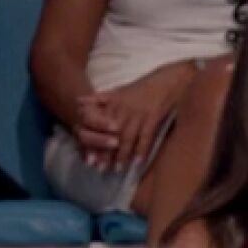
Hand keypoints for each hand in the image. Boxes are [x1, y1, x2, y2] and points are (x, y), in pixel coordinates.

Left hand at [75, 62, 194, 171]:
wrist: (169, 79)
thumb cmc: (143, 87)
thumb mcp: (118, 90)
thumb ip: (99, 99)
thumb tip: (78, 101)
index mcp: (114, 103)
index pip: (100, 126)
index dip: (94, 142)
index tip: (90, 158)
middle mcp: (124, 108)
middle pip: (111, 134)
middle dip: (106, 152)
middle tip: (101, 168)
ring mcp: (139, 113)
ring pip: (127, 137)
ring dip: (122, 154)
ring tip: (118, 169)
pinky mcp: (154, 116)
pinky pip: (146, 135)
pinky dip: (142, 149)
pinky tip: (138, 161)